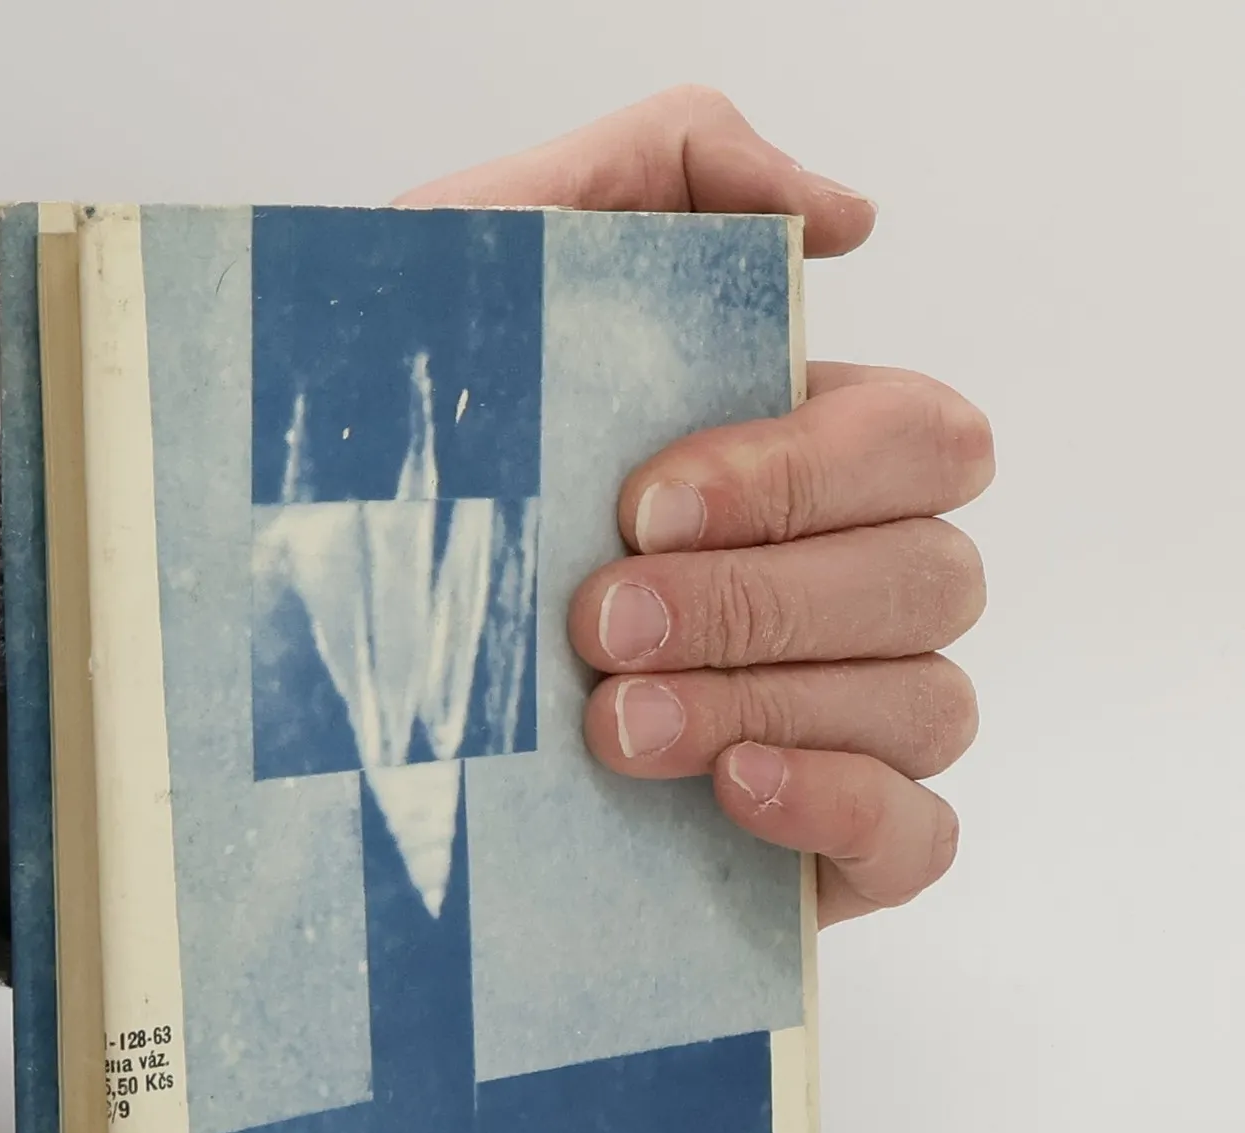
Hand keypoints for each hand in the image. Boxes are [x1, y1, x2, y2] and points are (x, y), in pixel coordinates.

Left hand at [399, 88, 992, 923]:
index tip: (638, 507)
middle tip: (596, 625)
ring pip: (928, 700)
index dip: (803, 474)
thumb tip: (848, 219)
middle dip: (760, 603)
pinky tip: (730, 788)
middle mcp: (844, 587)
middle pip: (931, 574)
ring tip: (613, 726)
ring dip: (772, 702)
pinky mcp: (825, 850)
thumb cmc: (406, 475)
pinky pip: (916, 836)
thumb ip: (660, 170)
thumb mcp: (482, 268)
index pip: (918, 443)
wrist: (313, 683)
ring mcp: (846, 721)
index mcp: (798, 460)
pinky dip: (844, 805)